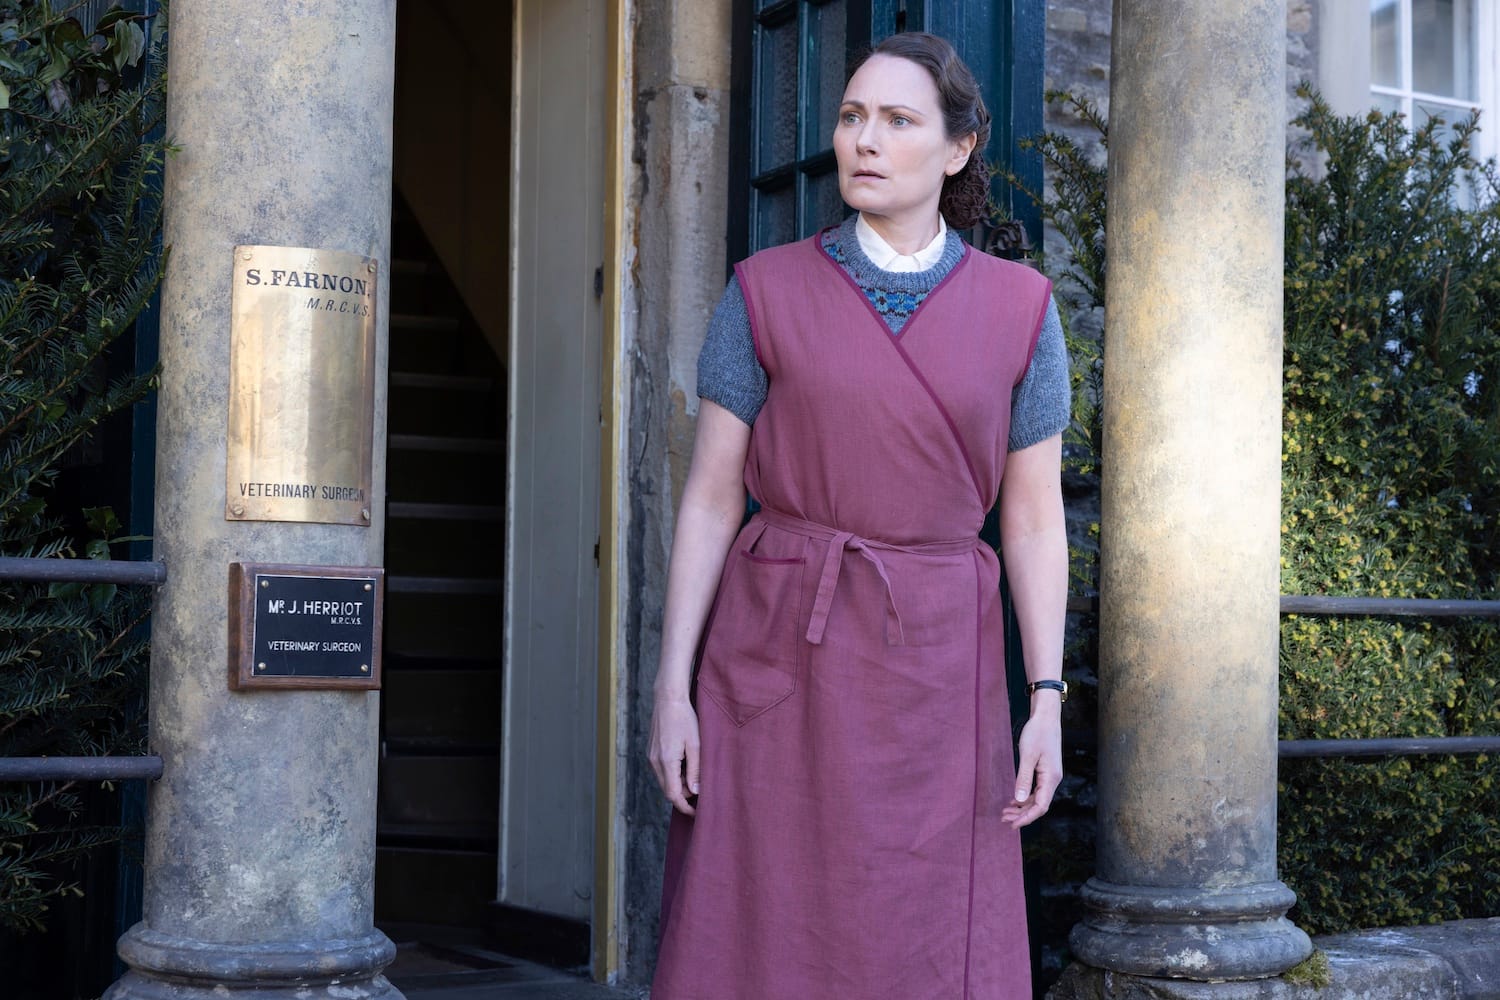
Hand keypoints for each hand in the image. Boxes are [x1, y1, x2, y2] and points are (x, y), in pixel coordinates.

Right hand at [649, 694, 700, 814]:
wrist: (668, 699)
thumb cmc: (684, 719)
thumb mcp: (695, 745)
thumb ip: (695, 770)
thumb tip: (695, 791)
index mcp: (666, 761)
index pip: (673, 795)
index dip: (685, 807)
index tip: (697, 812)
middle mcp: (655, 762)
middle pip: (668, 790)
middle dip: (684, 795)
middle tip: (701, 790)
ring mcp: (651, 757)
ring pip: (665, 781)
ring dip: (679, 784)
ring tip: (695, 774)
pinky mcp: (651, 751)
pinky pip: (662, 771)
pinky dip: (673, 774)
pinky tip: (685, 764)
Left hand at [1002, 706, 1061, 829]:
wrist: (1046, 717)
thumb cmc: (1037, 733)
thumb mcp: (1027, 756)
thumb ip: (1023, 778)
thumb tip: (1020, 800)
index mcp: (1051, 778)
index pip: (1041, 806)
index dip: (1027, 818)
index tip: (1013, 824)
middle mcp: (1053, 780)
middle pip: (1039, 805)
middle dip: (1022, 814)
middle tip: (1003, 818)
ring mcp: (1050, 776)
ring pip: (1037, 798)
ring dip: (1022, 806)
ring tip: (1006, 812)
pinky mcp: (1046, 771)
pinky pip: (1036, 790)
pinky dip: (1025, 796)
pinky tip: (1015, 800)